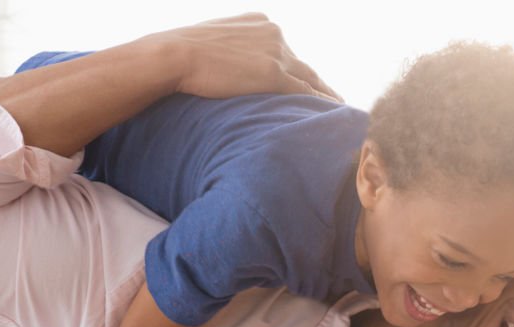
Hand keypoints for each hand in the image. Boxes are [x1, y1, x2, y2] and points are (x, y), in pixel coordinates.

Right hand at [147, 13, 341, 101]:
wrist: (173, 55)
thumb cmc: (180, 54)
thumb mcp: (212, 42)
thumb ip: (230, 50)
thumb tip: (227, 67)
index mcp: (260, 21)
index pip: (286, 51)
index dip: (299, 72)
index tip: (310, 86)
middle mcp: (274, 33)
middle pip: (304, 65)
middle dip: (319, 86)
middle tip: (335, 104)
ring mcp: (276, 52)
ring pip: (311, 79)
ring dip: (327, 98)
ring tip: (340, 115)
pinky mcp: (275, 73)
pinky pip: (307, 92)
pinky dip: (321, 105)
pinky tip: (332, 118)